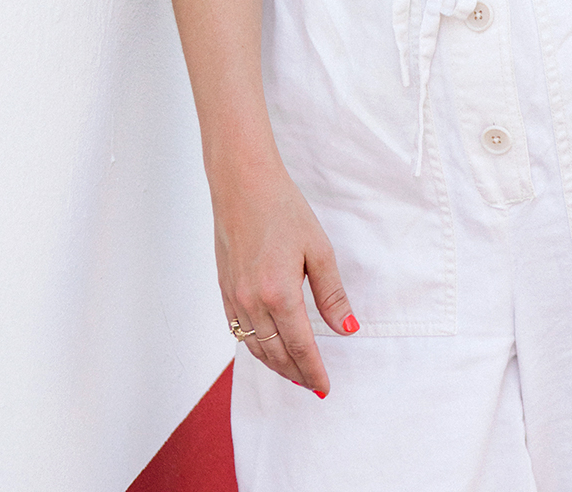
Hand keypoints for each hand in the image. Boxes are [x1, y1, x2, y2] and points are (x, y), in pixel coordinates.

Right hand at [215, 167, 358, 396]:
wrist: (242, 183)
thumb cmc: (283, 209)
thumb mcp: (317, 248)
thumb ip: (331, 294)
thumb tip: (347, 329)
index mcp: (279, 294)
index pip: (301, 348)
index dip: (314, 371)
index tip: (325, 388)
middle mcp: (252, 302)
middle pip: (276, 354)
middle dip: (296, 374)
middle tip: (312, 385)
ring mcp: (234, 298)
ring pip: (255, 347)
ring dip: (275, 365)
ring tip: (294, 372)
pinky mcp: (224, 290)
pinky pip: (238, 331)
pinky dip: (255, 347)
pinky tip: (267, 347)